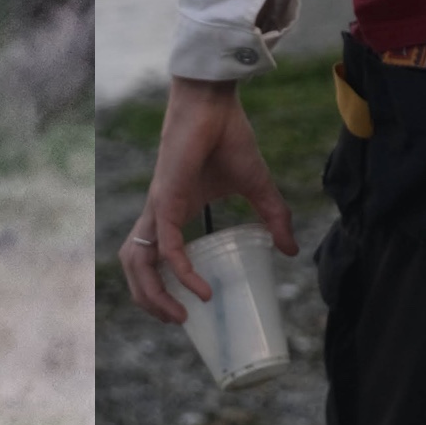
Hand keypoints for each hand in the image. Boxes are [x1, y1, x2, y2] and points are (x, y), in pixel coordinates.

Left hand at [118, 77, 298, 323]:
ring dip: (152, 294)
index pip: (152, 257)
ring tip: (180, 316)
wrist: (214, 102)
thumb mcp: (257, 187)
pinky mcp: (166, 199)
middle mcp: (158, 214)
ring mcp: (158, 207)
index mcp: (173, 212)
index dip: (159, 285)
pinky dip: (180, 270)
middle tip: (178, 322)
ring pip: (138, 261)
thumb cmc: (228, 137)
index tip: (186, 309)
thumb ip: (273, 217)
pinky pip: (166, 245)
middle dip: (149, 300)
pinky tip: (201, 290)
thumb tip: (290, 250)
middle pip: (135, 267)